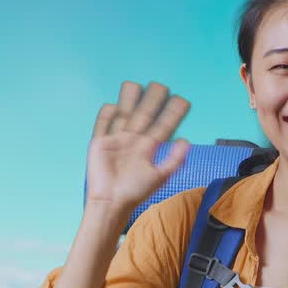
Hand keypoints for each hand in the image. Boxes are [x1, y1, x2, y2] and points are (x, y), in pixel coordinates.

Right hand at [86, 81, 190, 210]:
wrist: (111, 202)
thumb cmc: (135, 192)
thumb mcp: (160, 177)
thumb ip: (174, 160)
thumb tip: (187, 141)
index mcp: (149, 146)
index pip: (164, 124)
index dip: (173, 113)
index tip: (183, 101)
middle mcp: (134, 139)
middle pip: (144, 113)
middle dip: (152, 99)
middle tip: (160, 86)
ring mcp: (117, 139)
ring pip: (124, 113)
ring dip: (128, 99)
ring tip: (134, 85)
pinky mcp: (100, 143)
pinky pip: (102, 124)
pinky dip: (106, 114)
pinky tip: (113, 105)